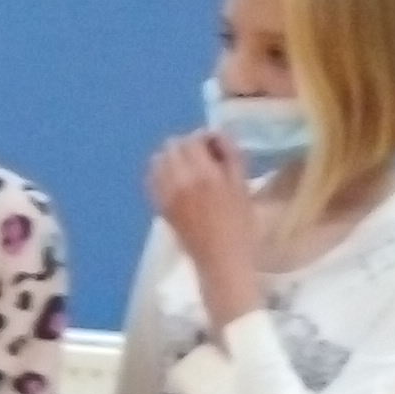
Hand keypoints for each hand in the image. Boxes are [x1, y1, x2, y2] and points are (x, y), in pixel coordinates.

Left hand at [147, 129, 261, 326]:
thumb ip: (231, 156)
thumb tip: (218, 134)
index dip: (204, 138)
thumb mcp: (242, 186)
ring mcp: (166, 194)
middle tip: (202, 156)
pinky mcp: (160, 206)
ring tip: (187, 167)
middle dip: (187, 146)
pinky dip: (161, 173)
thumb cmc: (240, 225)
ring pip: (158, 160)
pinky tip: (175, 181)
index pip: (192, 140)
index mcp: (204, 174)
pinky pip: (151, 179)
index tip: (215, 146)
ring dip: (172, 158)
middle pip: (172, 146)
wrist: (221, 260)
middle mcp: (180, 180)